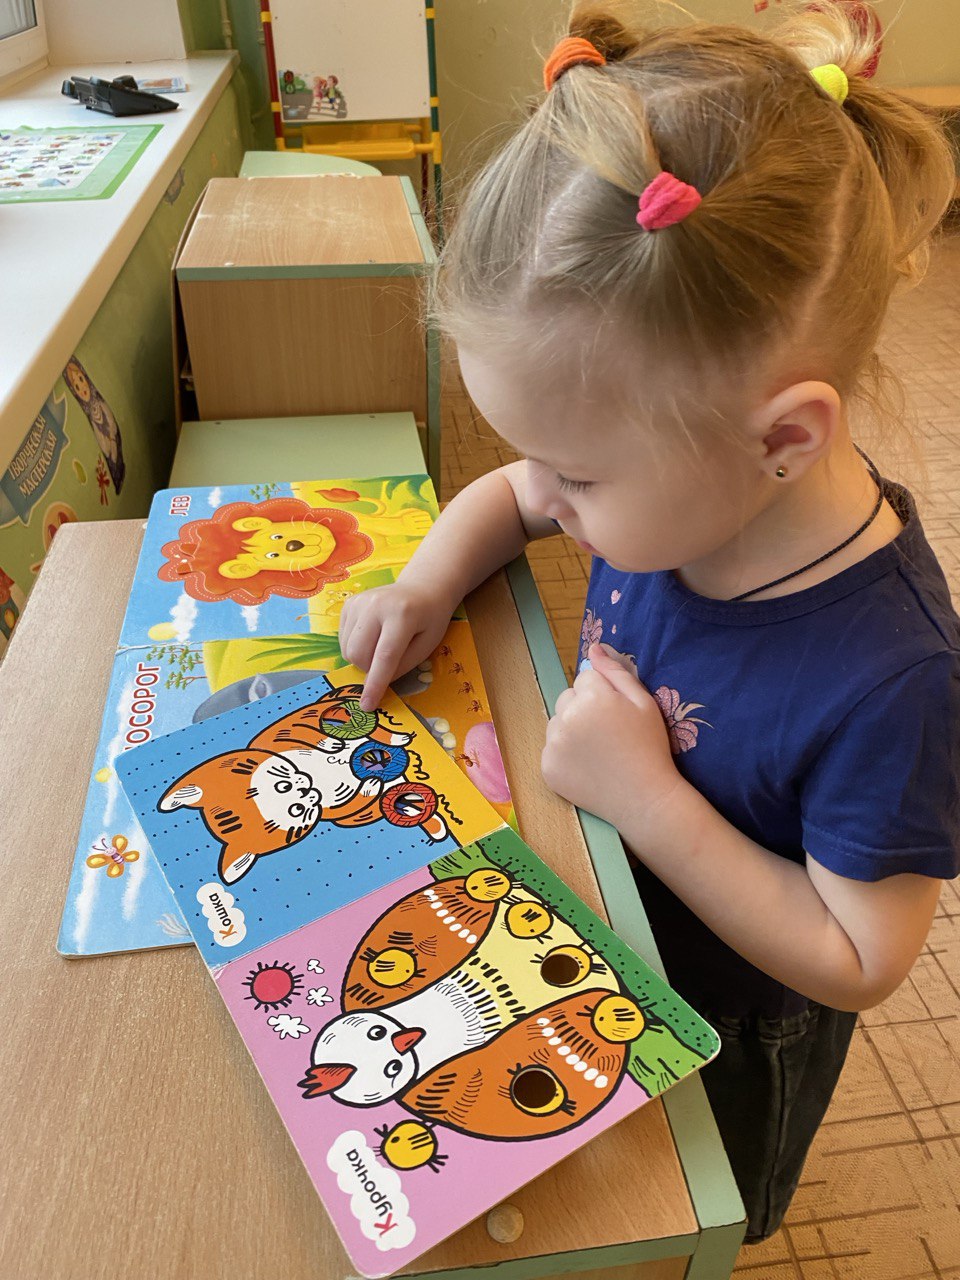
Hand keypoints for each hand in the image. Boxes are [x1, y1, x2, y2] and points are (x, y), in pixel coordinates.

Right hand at [339, 582, 454, 710]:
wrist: (422, 588)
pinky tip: (371, 636)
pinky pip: (342, 639)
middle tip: (387, 665)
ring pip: (347, 649)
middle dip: (369, 670)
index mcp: (402, 614)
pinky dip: (355, 647)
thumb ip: (403, 665)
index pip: (384, 656)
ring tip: (380, 647)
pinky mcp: (349, 604)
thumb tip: (378, 683)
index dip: (375, 683)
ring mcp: (359, 602)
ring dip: (362, 659)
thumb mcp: (427, 645)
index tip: (367, 705)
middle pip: (359, 654)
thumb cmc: (429, 619)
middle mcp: (376, 605)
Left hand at [541, 642, 688, 846]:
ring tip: (598, 750)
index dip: (603, 694)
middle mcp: (566, 718)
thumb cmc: (649, 746)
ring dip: (571, 730)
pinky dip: (565, 755)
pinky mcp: (547, 768)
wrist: (644, 798)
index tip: (617, 714)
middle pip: (567, 698)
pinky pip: (551, 749)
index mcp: (591, 697)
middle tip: (607, 732)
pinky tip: (587, 766)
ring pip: (557, 722)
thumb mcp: (643, 702)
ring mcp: (553, 745)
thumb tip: (592, 648)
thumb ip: (615, 671)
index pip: (585, 678)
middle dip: (582, 708)